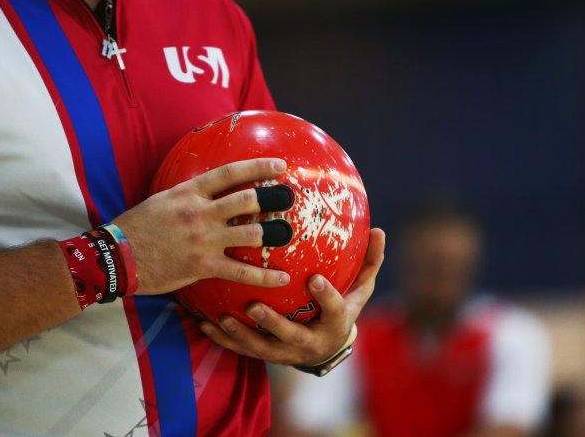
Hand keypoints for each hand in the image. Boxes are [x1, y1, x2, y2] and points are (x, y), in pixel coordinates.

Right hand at [113, 158, 293, 295]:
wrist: (117, 256)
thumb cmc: (136, 227)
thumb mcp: (162, 200)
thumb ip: (188, 195)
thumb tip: (208, 190)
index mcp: (189, 192)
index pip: (230, 173)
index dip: (258, 167)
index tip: (279, 165)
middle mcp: (200, 212)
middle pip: (248, 200)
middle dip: (274, 199)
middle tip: (290, 199)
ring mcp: (203, 239)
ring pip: (250, 232)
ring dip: (274, 234)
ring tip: (289, 235)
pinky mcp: (203, 266)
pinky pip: (241, 271)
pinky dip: (264, 276)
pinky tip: (281, 278)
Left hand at [199, 228, 384, 364]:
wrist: (326, 347)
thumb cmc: (341, 308)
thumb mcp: (359, 288)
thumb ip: (369, 262)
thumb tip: (379, 230)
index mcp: (334, 323)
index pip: (334, 310)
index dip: (325, 296)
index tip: (314, 279)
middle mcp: (310, 342)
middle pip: (290, 336)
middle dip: (271, 323)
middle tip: (253, 305)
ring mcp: (286, 352)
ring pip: (261, 347)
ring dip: (241, 334)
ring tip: (223, 318)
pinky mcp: (266, 355)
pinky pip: (242, 350)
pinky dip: (223, 338)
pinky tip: (205, 323)